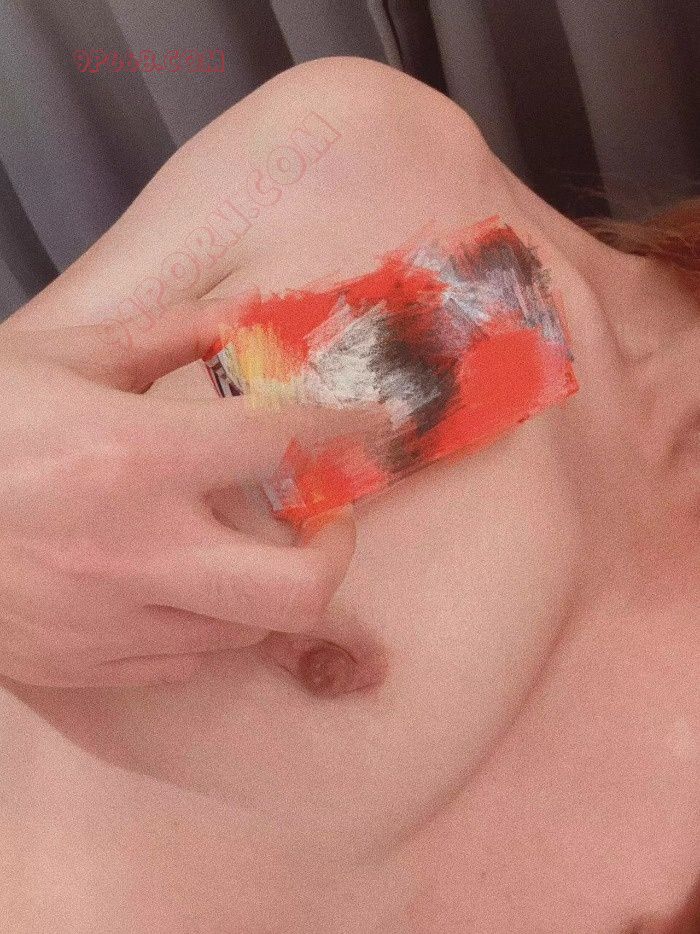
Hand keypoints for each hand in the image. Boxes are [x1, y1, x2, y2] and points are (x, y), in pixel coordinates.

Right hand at [0, 298, 371, 686]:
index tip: (374, 425)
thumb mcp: (58, 359)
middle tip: (318, 518)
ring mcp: (113, 621)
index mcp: (133, 457)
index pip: (279, 442)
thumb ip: (161, 336)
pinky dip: (206, 624)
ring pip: (248, 631)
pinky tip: (178, 586)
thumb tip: (236, 317)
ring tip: (240, 545)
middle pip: (297, 586)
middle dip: (332, 552)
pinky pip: (186, 661)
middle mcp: (138, 550)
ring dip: (266, 586)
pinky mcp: (86, 667)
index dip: (343, 428)